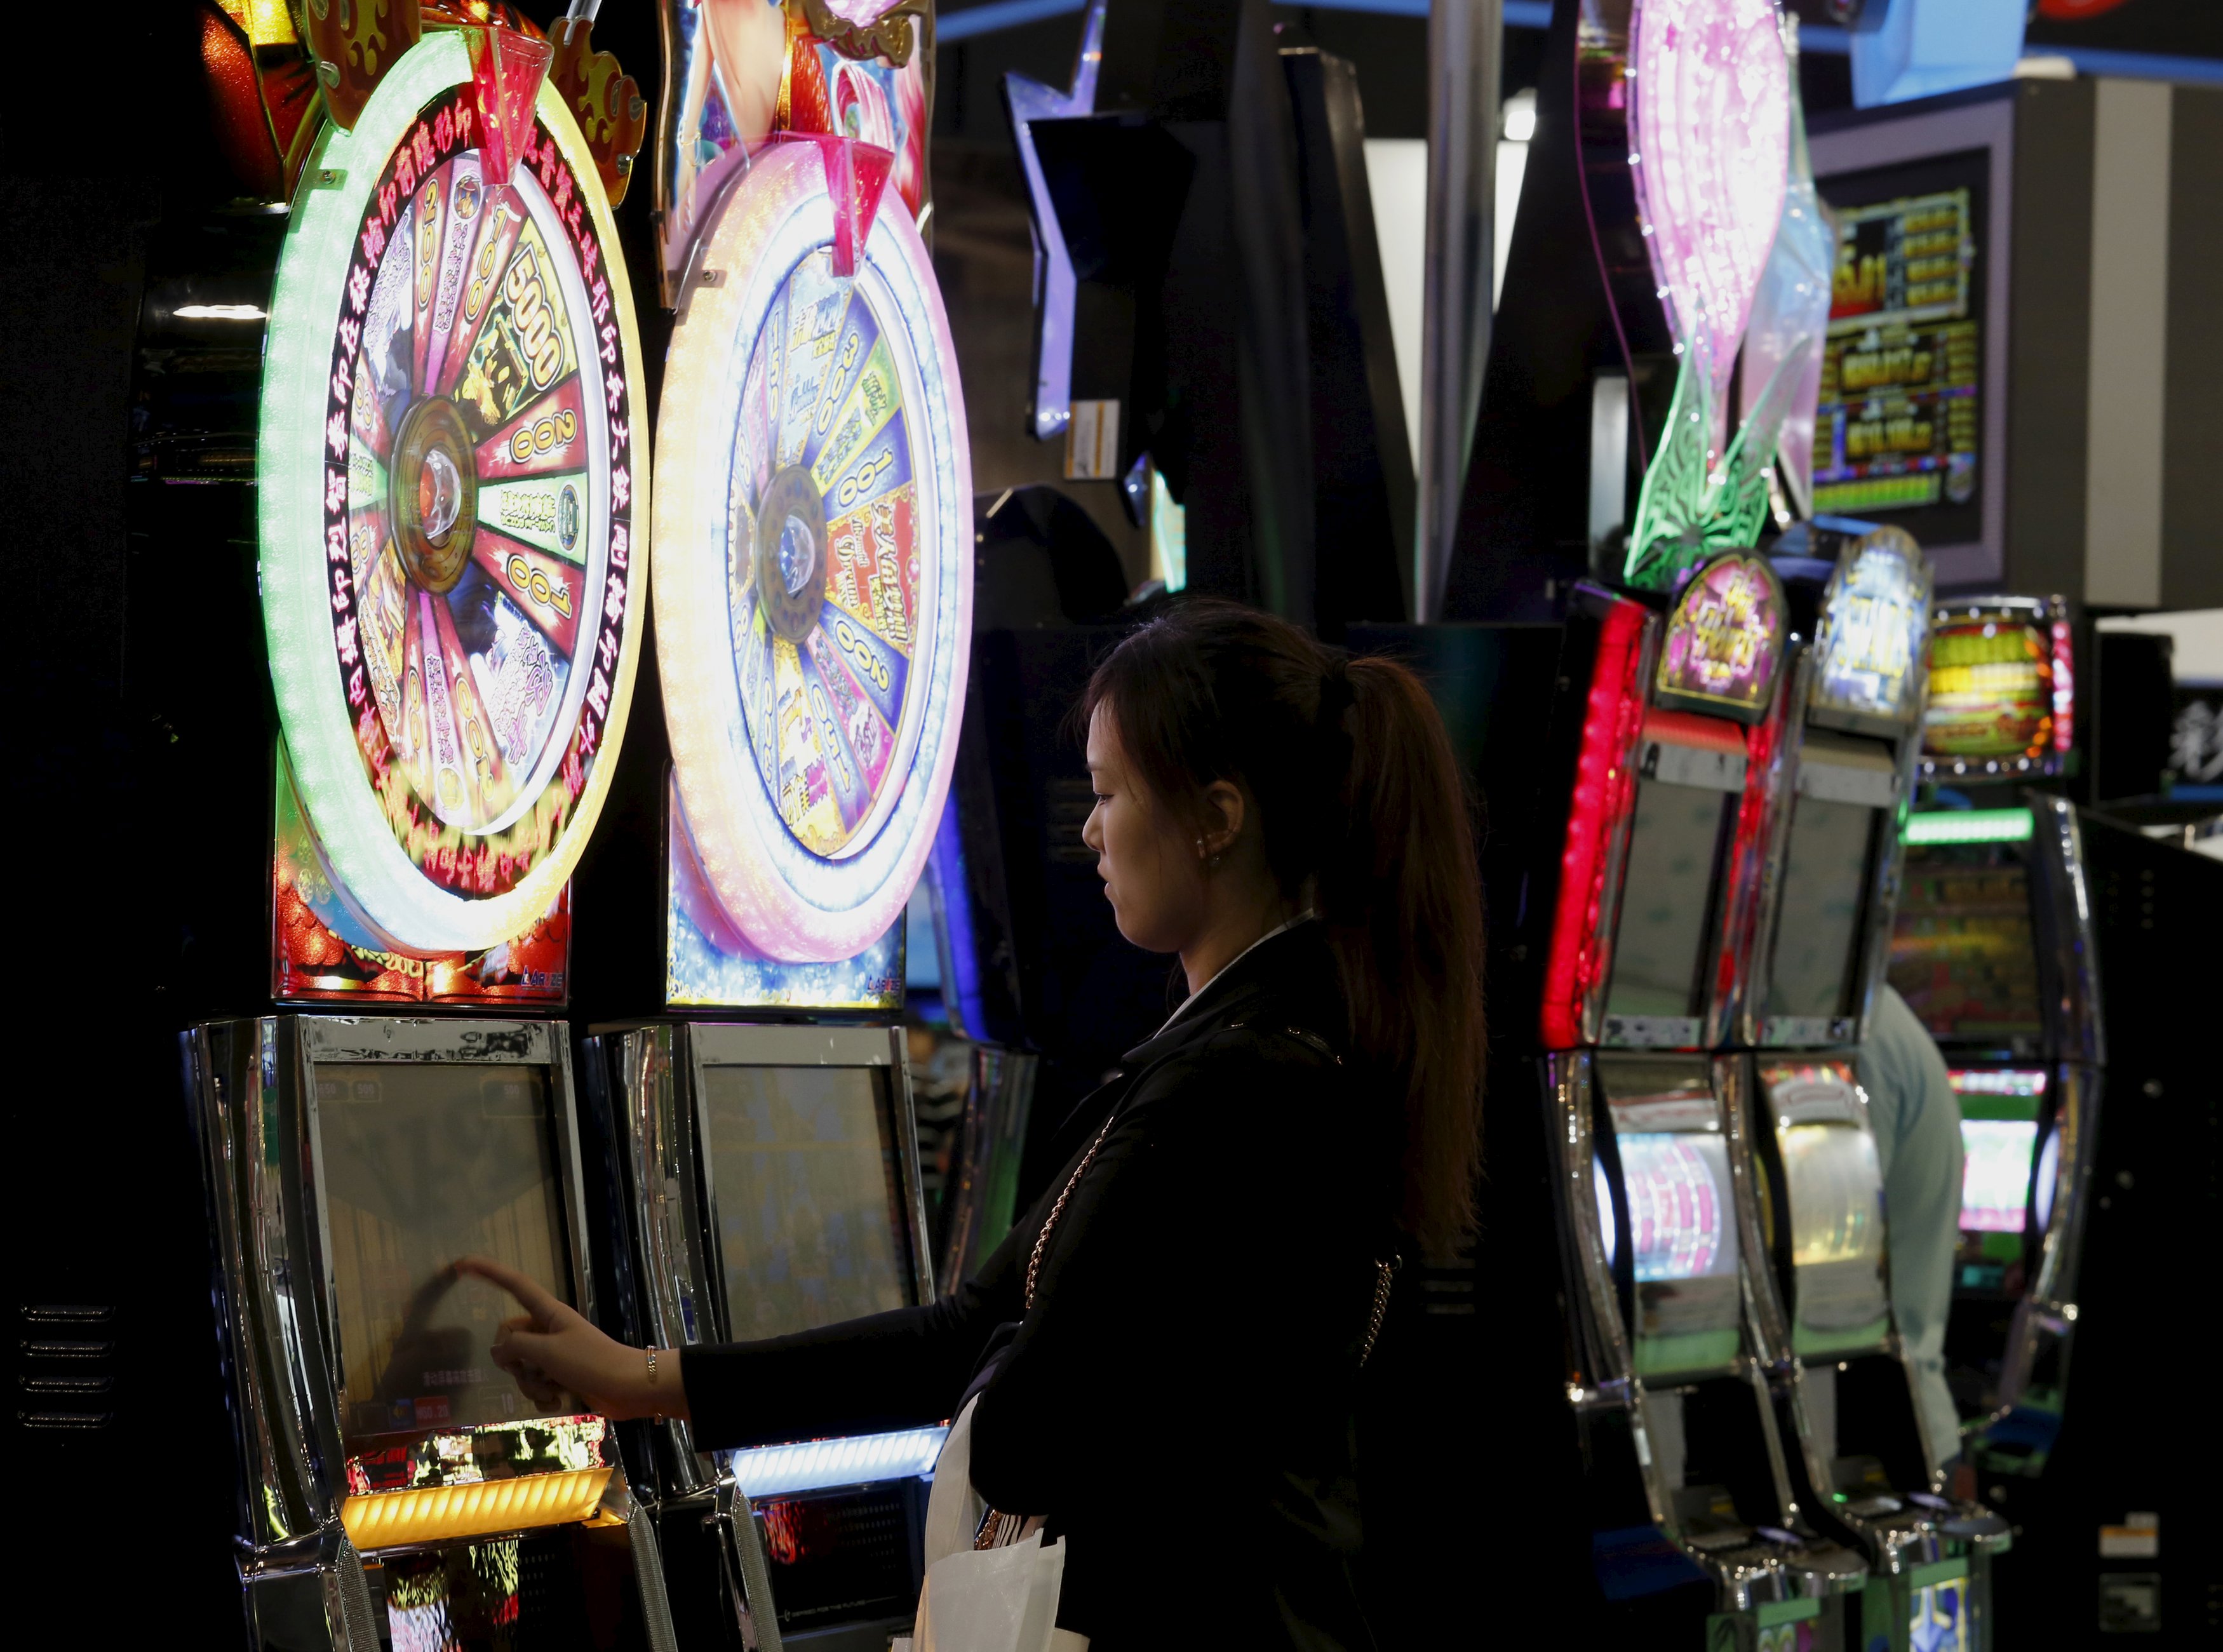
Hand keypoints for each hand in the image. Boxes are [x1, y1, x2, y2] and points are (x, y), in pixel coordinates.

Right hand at [453, 1256, 687, 1422]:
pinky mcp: (561, 1376)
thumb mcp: (547, 1351)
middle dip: (515, 1362)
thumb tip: (500, 1352)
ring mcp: (554, 1354)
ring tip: (554, 1388)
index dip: (488, 1272)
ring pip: (521, 1367)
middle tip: (537, 1370)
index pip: (514, 1285)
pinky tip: (559, 1401)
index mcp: (548, 1313)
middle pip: (510, 1339)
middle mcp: (549, 1329)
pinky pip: (536, 1386)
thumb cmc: (591, 1362)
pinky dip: (543, 1397)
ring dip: (532, 1384)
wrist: (628, 1388)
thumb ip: (514, 1346)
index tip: (462, 1263)